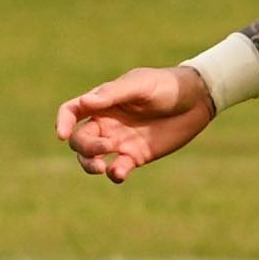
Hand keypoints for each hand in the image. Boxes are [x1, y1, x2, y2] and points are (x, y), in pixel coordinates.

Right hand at [54, 64, 216, 183]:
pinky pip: (116, 169)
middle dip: (85, 148)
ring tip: (103, 167)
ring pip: (91, 158)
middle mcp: (107, 122)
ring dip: (90, 165)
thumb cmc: (166, 85)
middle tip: (106, 147)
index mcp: (103, 101)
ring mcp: (119, 141)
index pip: (72, 111)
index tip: (62, 134)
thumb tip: (85, 102)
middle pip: (79, 139)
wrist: (196, 100)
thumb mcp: (141, 85)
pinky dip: (114, 174)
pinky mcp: (135, 156)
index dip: (62, 122)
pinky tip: (120, 172)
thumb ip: (113, 93)